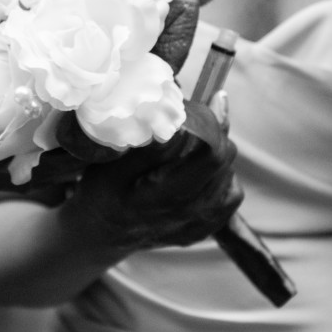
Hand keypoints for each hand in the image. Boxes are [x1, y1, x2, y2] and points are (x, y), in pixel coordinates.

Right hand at [61, 97, 241, 254]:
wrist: (101, 233)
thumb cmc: (103, 192)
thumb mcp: (113, 168)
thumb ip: (149, 149)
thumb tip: (183, 127)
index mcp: (164, 196)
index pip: (210, 156)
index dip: (215, 123)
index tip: (213, 98)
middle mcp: (187, 214)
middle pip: (224, 161)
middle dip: (217, 132)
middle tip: (198, 116)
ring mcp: (198, 224)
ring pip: (230, 175)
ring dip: (219, 153)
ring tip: (197, 142)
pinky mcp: (204, 228)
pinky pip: (231, 195)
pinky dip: (223, 176)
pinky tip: (202, 168)